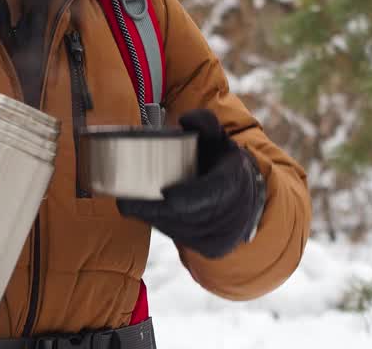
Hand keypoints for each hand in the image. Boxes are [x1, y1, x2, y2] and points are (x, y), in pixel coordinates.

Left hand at [117, 109, 264, 258]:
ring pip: (179, 229)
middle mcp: (231, 214)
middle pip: (185, 215)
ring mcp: (223, 235)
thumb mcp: (217, 138)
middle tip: (125, 200)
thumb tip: (185, 121)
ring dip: (154, 219)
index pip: (212, 193)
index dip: (189, 196)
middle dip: (154, 209)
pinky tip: (148, 215)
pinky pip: (180, 237)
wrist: (246, 196)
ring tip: (132, 205)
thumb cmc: (222, 163)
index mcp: (232, 181)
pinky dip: (162, 226)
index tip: (165, 193)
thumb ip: (204, 123)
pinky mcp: (212, 249)